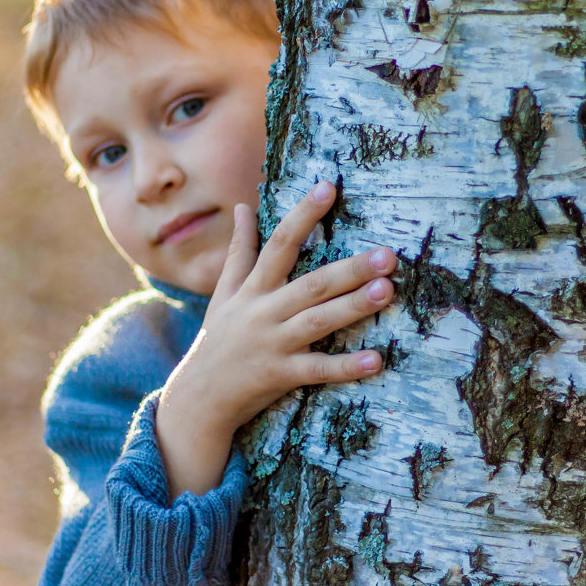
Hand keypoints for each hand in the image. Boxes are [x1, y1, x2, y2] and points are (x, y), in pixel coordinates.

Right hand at [155, 180, 396, 497]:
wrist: (198, 398)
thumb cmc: (218, 340)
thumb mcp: (224, 293)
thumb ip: (239, 251)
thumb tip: (244, 207)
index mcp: (253, 288)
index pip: (280, 243)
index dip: (303, 214)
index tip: (329, 187)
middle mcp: (264, 312)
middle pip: (311, 284)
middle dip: (349, 268)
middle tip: (387, 254)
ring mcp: (273, 344)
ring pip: (318, 322)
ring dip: (353, 306)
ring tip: (387, 291)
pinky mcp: (280, 375)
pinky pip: (317, 370)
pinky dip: (346, 366)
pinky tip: (376, 360)